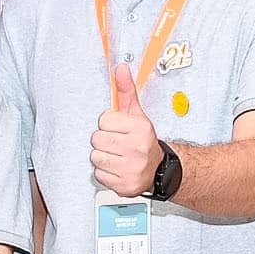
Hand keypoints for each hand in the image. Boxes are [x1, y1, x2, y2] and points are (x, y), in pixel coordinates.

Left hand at [89, 56, 162, 198]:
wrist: (158, 168)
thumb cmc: (143, 139)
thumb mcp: (137, 114)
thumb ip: (126, 91)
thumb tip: (121, 68)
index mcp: (140, 128)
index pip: (103, 121)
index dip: (108, 124)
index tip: (119, 129)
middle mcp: (137, 149)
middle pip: (97, 139)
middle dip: (104, 140)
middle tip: (117, 143)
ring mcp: (131, 169)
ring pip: (95, 157)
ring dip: (103, 157)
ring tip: (117, 156)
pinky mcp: (124, 185)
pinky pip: (99, 174)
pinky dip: (105, 173)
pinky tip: (118, 168)